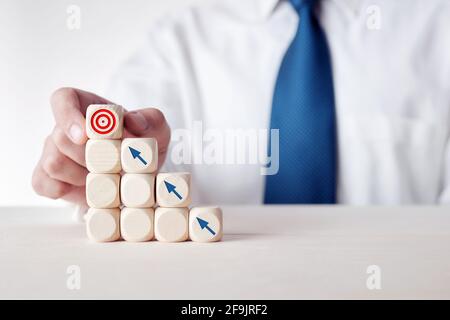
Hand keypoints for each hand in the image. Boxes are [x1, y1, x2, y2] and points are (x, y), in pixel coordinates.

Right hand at [32, 87, 170, 205]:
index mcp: (86, 106)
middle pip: (60, 137)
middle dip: (88, 157)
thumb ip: (149, 119)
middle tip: (113, 166)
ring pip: (53, 163)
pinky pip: (43, 184)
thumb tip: (132, 122)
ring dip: (82, 176)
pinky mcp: (49, 177)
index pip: (63, 99)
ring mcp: (53, 151)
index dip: (68, 116)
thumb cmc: (141, 141)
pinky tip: (86, 191)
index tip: (85, 136)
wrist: (138, 169)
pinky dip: (65, 191)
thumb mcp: (156, 128)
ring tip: (105, 180)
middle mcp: (64, 127)